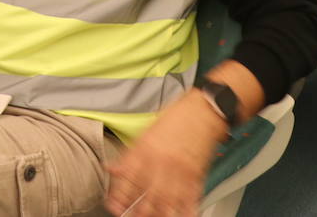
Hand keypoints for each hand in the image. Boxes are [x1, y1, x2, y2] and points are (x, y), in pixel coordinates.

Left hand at [104, 91, 227, 216]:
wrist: (203, 110)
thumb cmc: (176, 118)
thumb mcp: (145, 132)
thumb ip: (129, 154)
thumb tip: (112, 169)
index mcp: (145, 150)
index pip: (128, 179)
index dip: (119, 196)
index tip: (113, 206)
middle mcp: (161, 162)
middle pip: (146, 194)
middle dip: (137, 211)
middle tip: (131, 216)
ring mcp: (180, 171)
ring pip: (166, 201)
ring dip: (158, 214)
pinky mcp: (197, 175)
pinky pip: (189, 199)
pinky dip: (184, 211)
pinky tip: (180, 215)